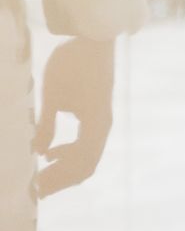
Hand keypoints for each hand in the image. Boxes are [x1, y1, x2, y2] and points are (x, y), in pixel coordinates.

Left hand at [33, 36, 115, 197]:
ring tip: (40, 175)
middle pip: (85, 165)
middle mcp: (102, 126)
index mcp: (95, 124)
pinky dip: (69, 155)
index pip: (80, 163)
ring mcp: (101, 121)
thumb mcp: (52, 96)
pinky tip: (50, 153)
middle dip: (61, 179)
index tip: (36, 189)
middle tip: (36, 190)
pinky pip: (86, 144)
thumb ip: (47, 126)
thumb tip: (39, 152)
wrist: (93, 40)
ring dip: (64, 169)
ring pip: (86, 156)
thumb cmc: (71, 65)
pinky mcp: (96, 114)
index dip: (59, 179)